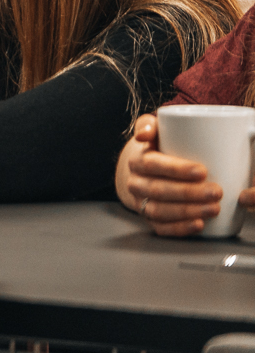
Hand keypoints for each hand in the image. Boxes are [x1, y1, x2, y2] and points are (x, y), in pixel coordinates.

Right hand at [118, 114, 254, 236]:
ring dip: (187, 212)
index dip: (176, 169)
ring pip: (159, 211)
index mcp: (137, 161)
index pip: (152, 165)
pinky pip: (161, 228)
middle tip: (216, 192)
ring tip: (214, 208)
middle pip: (158, 190)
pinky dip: (179, 229)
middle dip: (188, 193)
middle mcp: (136, 183)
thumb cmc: (160, 148)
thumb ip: (149, 123)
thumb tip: (145, 133)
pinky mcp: (150, 219)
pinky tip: (199, 225)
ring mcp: (141, 203)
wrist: (146, 171)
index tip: (202, 171)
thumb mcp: (154, 130)